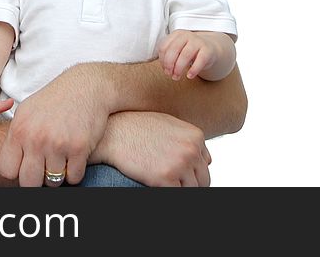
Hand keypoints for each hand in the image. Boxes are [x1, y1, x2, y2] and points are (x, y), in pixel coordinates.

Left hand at [0, 65, 110, 186]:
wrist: (86, 86)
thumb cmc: (55, 99)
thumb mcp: (27, 111)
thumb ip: (16, 137)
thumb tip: (8, 164)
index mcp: (20, 130)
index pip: (6, 170)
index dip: (16, 172)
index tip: (25, 166)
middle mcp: (36, 138)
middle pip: (28, 182)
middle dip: (36, 180)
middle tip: (44, 169)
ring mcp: (58, 144)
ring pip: (53, 182)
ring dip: (57, 175)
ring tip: (60, 160)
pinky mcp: (79, 148)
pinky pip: (74, 177)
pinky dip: (75, 172)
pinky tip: (74, 158)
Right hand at [95, 111, 211, 186]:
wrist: (113, 132)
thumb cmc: (136, 127)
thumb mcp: (168, 124)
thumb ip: (189, 139)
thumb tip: (207, 159)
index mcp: (195, 136)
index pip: (205, 165)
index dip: (192, 173)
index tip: (180, 175)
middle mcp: (191, 149)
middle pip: (203, 180)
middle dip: (190, 184)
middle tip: (173, 184)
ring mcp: (180, 164)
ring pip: (192, 190)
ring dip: (179, 189)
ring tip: (164, 184)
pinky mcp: (165, 178)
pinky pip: (177, 195)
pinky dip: (168, 192)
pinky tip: (157, 186)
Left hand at [159, 30, 225, 79]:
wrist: (211, 48)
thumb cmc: (190, 51)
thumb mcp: (178, 49)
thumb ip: (170, 56)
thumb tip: (166, 69)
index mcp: (177, 34)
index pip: (164, 47)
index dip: (162, 60)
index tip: (165, 69)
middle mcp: (187, 35)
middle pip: (173, 50)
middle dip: (169, 64)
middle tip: (169, 74)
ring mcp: (198, 41)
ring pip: (185, 55)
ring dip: (178, 69)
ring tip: (176, 77)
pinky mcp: (208, 50)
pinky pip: (200, 60)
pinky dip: (193, 70)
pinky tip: (189, 76)